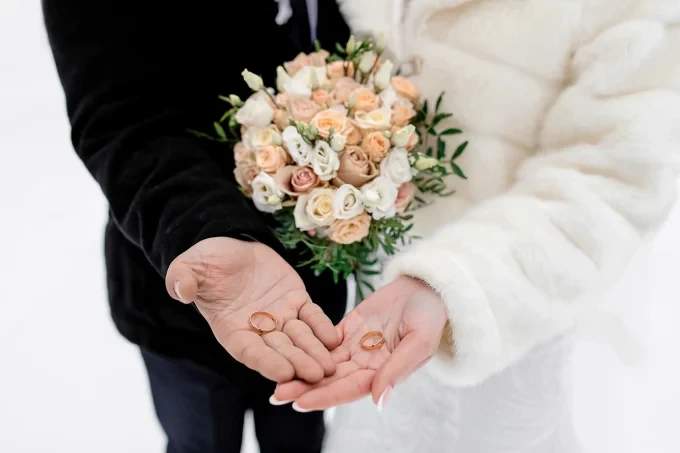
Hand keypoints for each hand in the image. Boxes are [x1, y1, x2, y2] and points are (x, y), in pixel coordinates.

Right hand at [165, 237, 339, 382]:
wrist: (231, 245)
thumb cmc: (207, 261)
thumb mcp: (190, 266)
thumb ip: (184, 279)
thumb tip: (180, 289)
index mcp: (230, 328)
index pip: (250, 351)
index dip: (266, 362)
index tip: (284, 373)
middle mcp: (257, 328)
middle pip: (279, 350)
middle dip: (298, 363)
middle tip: (316, 376)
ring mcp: (279, 316)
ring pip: (299, 338)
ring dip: (314, 352)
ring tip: (330, 366)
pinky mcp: (295, 300)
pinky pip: (311, 316)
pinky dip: (322, 326)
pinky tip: (334, 338)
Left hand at [274, 276, 447, 410]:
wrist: (427, 288)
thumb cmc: (430, 316)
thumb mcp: (419, 342)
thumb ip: (398, 370)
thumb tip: (379, 400)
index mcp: (384, 372)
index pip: (350, 389)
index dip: (326, 397)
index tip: (302, 403)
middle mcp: (366, 364)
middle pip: (331, 380)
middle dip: (305, 388)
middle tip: (277, 395)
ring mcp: (355, 347)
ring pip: (323, 363)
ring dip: (300, 371)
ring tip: (275, 378)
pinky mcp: (347, 329)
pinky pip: (323, 340)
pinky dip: (305, 347)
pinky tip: (285, 351)